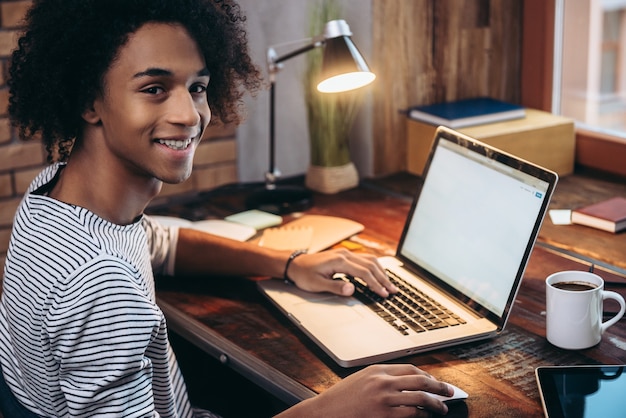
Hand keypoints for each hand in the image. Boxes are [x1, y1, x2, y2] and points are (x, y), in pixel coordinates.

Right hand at [279, 364, 451, 417]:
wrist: (325, 412)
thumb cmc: (342, 399)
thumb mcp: (362, 380)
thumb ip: (382, 378)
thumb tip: (407, 383)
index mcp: (378, 369)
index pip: (411, 369)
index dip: (427, 376)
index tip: (435, 382)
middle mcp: (383, 381)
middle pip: (420, 381)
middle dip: (439, 387)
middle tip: (450, 392)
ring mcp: (385, 398)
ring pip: (420, 398)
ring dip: (435, 404)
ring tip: (442, 409)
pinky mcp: (385, 415)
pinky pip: (412, 414)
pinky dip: (423, 416)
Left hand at [286, 249, 397, 296]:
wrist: (295, 264)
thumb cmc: (304, 275)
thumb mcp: (317, 284)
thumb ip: (336, 287)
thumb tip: (352, 289)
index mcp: (339, 261)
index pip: (364, 272)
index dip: (376, 284)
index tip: (384, 293)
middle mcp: (345, 254)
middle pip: (371, 265)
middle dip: (383, 278)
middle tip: (393, 290)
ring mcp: (346, 253)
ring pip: (370, 260)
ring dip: (381, 271)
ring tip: (389, 283)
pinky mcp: (345, 255)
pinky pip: (364, 258)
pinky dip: (374, 266)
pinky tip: (378, 274)